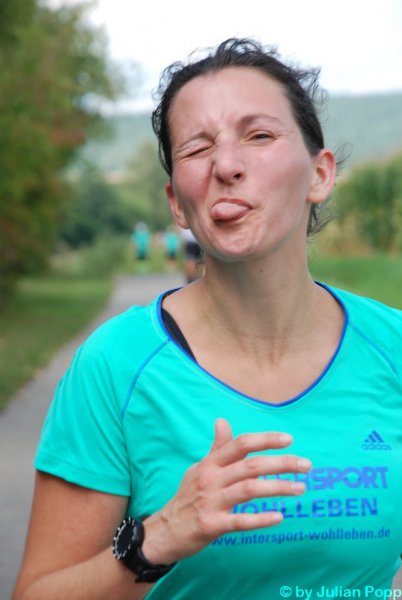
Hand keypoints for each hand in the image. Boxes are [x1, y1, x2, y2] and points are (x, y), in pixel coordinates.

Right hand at [142, 418, 311, 564]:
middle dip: (281, 463)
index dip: (265, 439)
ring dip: (278, 488)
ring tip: (301, 489)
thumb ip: (217, 447)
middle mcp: (211, 478)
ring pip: (249, 490)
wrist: (165, 530)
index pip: (241, 444)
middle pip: (251, 465)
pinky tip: (279, 517)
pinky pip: (239, 521)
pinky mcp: (210, 525)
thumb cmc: (188, 496)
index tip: (289, 439)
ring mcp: (211, 502)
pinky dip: (260, 519)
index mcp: (210, 463)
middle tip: (306, 465)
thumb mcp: (200, 468)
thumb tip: (222, 421)